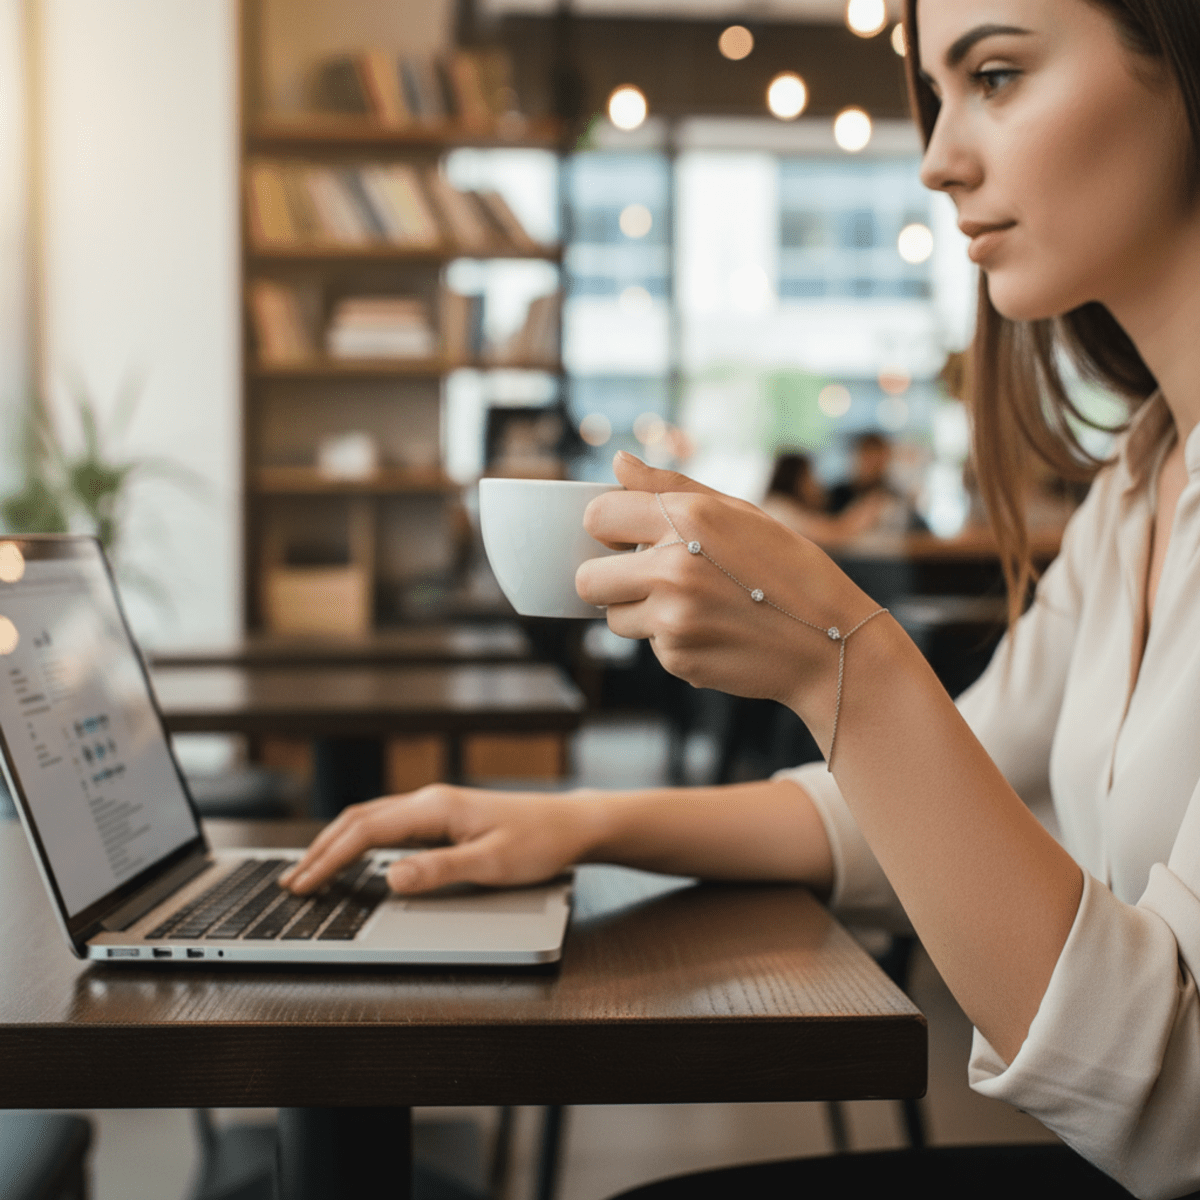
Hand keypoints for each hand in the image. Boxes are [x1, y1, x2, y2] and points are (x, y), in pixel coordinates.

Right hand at [280, 784, 601, 895]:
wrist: (572, 825)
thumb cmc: (540, 842)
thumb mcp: (491, 863)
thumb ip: (439, 870)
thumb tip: (390, 877)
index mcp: (435, 807)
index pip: (366, 831)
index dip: (329, 859)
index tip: (303, 884)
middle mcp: (430, 801)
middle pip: (359, 820)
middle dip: (321, 850)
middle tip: (291, 881)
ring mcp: (436, 807)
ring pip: (371, 819)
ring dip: (337, 843)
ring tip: (310, 869)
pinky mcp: (444, 817)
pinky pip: (389, 825)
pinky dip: (360, 841)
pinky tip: (354, 857)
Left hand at [577, 453, 878, 721]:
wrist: (831, 642)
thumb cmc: (788, 568)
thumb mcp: (738, 512)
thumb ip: (670, 486)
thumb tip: (617, 461)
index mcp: (687, 519)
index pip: (597, 516)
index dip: (609, 527)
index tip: (627, 537)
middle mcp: (673, 568)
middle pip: (588, 579)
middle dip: (609, 579)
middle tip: (647, 578)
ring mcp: (673, 619)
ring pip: (614, 618)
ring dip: (640, 613)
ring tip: (694, 606)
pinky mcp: (678, 659)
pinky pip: (650, 646)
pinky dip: (672, 640)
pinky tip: (714, 631)